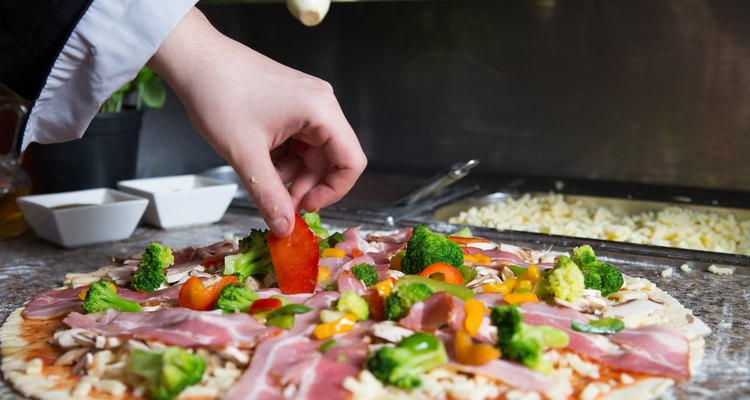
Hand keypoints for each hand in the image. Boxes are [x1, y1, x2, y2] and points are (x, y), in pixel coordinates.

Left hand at [148, 8, 365, 236]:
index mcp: (320, 110)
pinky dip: (283, 158)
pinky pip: (299, 141)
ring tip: (261, 177)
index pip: (351, 162)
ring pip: (313, 153)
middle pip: (331, 159)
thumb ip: (269, 196)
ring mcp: (307, 103)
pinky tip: (259, 161)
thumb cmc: (218, 95)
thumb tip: (285, 229)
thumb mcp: (245, 155)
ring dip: (291, 173)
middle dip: (306, 185)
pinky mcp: (292, 104)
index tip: (305, 207)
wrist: (194, 59)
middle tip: (279, 204)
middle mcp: (321, 104)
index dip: (333, 192)